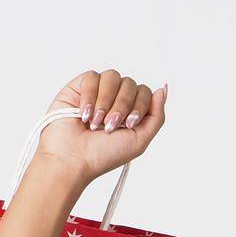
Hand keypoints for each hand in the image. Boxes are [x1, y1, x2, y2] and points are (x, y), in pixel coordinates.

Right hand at [35, 69, 167, 183]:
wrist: (73, 159)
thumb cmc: (103, 155)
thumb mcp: (140, 140)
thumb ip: (156, 116)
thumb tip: (162, 89)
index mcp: (130, 111)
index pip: (144, 92)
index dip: (139, 105)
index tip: (129, 125)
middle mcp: (115, 99)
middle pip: (130, 83)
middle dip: (122, 106)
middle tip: (109, 126)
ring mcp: (97, 92)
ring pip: (112, 76)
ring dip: (106, 101)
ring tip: (95, 122)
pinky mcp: (78, 87)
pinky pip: (92, 76)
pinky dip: (90, 95)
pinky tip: (84, 113)